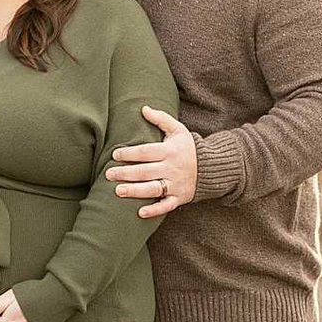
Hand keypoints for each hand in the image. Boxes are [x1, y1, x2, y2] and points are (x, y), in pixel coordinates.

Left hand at [107, 104, 196, 218]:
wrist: (213, 167)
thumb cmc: (189, 148)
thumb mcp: (178, 130)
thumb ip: (161, 119)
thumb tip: (143, 108)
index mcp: (169, 151)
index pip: (146, 152)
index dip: (129, 153)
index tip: (115, 154)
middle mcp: (172, 168)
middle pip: (145, 171)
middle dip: (125, 173)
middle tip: (108, 174)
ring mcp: (176, 184)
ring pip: (153, 189)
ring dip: (135, 191)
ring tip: (117, 191)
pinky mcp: (179, 198)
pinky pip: (166, 205)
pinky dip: (155, 210)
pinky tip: (140, 213)